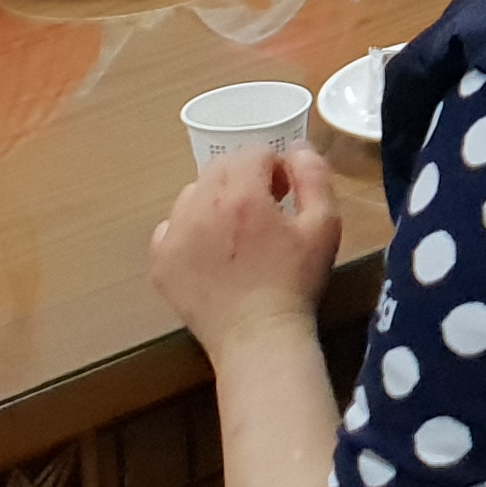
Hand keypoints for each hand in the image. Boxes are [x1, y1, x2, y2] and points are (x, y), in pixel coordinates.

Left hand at [150, 145, 341, 350]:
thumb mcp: (324, 226)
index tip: (286, 193)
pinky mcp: (161, 263)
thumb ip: (314, 177)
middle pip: (219, 167)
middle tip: (265, 209)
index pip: (253, 153)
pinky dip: (188, 230)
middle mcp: (201, 208)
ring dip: (215, 200)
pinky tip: (210, 253)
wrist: (258, 338)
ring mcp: (174, 237)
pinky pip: (170, 228)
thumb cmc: (296, 283)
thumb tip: (298, 148)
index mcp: (242, 195)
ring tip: (235, 232)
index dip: (275, 168)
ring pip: (192, 194)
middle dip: (245, 178)